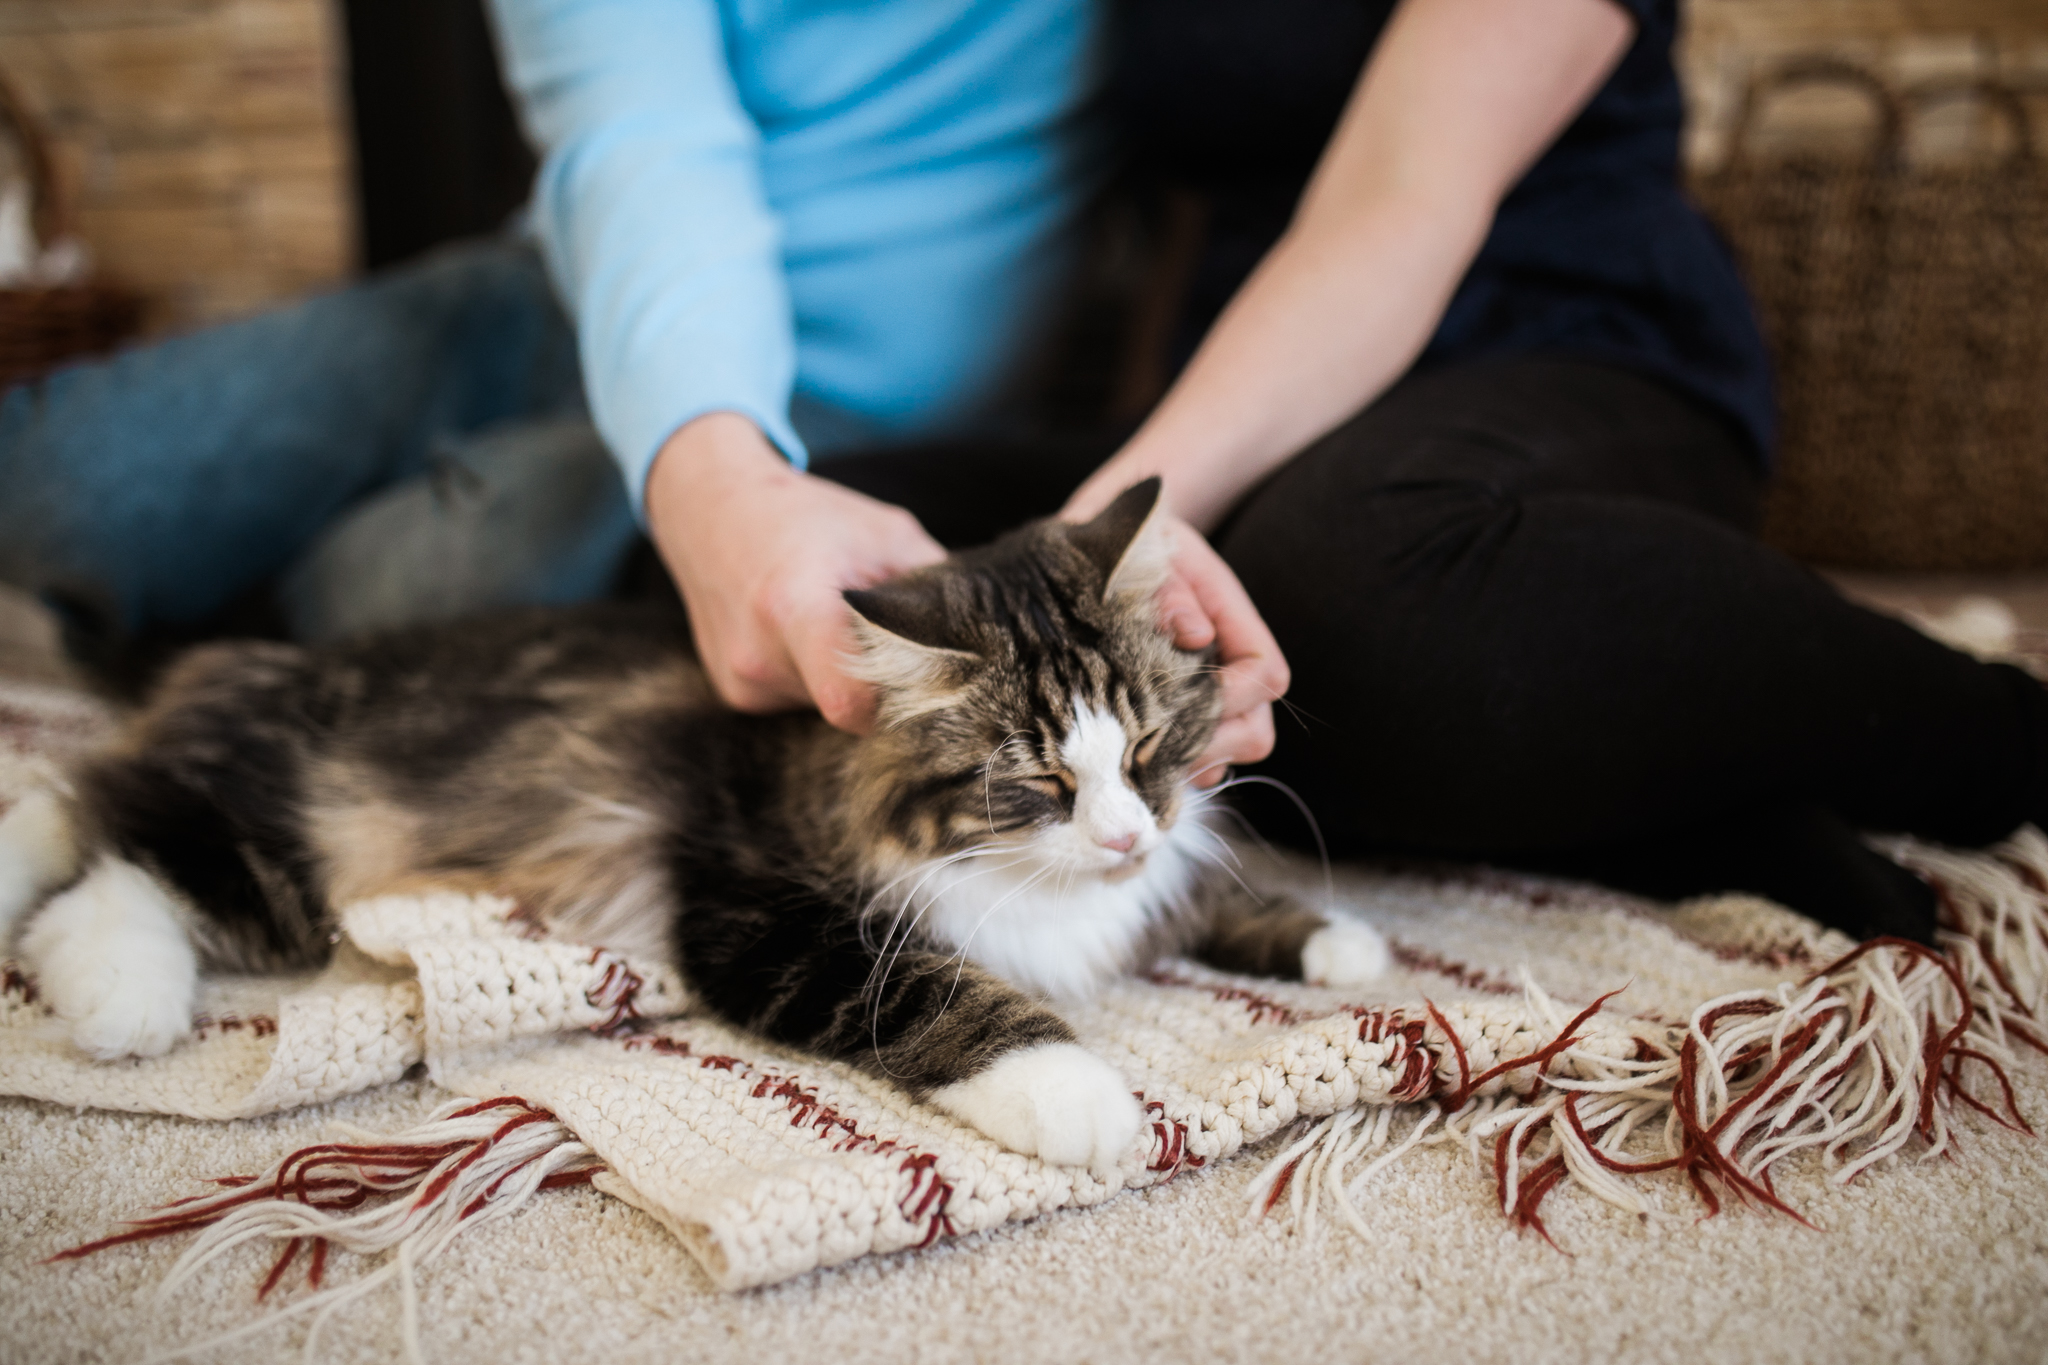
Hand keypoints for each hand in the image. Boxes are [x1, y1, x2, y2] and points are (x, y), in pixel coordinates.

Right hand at [645, 413, 945, 732]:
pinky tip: (816, 642)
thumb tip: (996, 643)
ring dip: (852, 684)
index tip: (929, 682)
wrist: (709, 507)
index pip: (851, 703)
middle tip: (902, 649)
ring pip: (826, 712)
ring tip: (846, 632)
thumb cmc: (806, 515)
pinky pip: (799, 706)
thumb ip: (938, 590)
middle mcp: (759, 656)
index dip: (900, 706)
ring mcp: (741, 683)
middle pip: (849, 711)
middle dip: (884, 689)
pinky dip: (820, 682)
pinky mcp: (735, 695)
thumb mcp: (886, 533)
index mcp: (794, 606)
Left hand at [1149, 514, 1288, 785]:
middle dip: (1212, 743)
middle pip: (1255, 728)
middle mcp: (1231, 664)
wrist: (1104, 552)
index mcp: (1233, 619)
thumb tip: (1195, 635)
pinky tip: (1133, 756)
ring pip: (1230, 751)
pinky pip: (1199, 761)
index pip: (1264, 674)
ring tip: (1139, 752)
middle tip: (1154, 746)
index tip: (1184, 700)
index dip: (1232, 696)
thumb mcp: (1146, 557)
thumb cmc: (1128, 553)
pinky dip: (1174, 766)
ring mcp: (1211, 694)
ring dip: (1192, 758)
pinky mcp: (1185, 715)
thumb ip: (1170, 595)